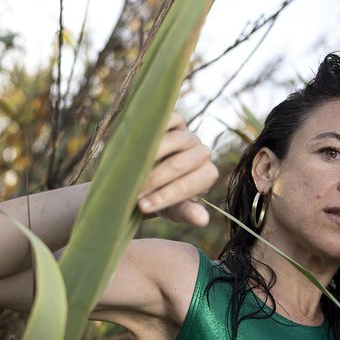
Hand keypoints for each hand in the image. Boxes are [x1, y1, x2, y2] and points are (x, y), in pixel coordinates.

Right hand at [137, 112, 218, 226]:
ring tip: (132, 169)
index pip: (188, 185)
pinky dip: (157, 128)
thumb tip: (202, 220)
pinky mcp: (177, 120)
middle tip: (134, 191)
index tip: (143, 206)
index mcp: (207, 175)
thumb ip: (186, 212)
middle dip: (155, 179)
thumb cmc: (162, 195)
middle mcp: (202, 153)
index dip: (165, 196)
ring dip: (152, 156)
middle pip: (180, 164)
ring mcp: (190, 135)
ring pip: (175, 141)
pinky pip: (171, 119)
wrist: (149, 175)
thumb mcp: (172, 209)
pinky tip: (138, 141)